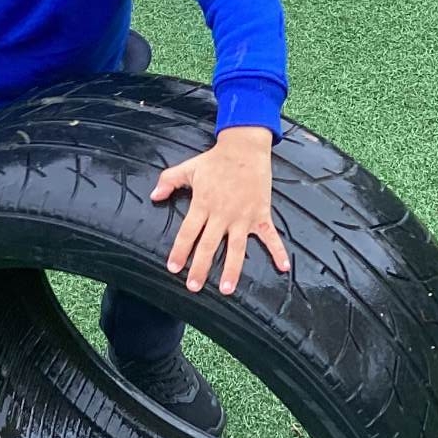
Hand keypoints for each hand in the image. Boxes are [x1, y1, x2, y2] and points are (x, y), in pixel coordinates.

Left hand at [151, 127, 289, 295]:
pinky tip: (283, 267)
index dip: (180, 251)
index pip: (188, 232)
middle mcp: (222, 214)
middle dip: (200, 267)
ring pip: (236, 248)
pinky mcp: (260, 214)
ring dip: (232, 269)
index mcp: (203, 204)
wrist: (245, 148)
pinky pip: (270, 236)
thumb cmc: (216, 160)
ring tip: (226, 289)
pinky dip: (278, 251)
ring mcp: (243, 216)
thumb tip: (153, 196)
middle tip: (193, 287)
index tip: (174, 268)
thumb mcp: (189, 168)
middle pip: (209, 245)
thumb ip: (168, 181)